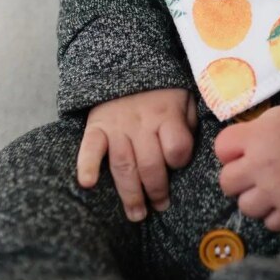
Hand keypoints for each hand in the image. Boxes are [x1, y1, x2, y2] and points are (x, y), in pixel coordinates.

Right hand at [76, 88, 197, 221]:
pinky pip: (90, 148)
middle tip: (160, 206)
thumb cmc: (160, 90)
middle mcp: (141, 122)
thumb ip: (189, 122)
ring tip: (137, 214)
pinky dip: (87, 165)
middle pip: (150, 164)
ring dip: (130, 194)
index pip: (177, 147)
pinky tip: (88, 183)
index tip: (178, 167)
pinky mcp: (96, 127)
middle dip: (157, 190)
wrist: (124, 65)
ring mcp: (117, 126)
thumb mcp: (184, 98)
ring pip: (124, 165)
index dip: (179, 161)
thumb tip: (192, 151)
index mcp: (166, 114)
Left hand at [214, 105, 279, 231]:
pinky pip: (270, 223)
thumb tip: (234, 148)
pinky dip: (274, 215)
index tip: (241, 151)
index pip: (220, 149)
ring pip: (245, 207)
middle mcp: (261, 165)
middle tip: (252, 174)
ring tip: (268, 190)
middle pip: (226, 182)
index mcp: (255, 137)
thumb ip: (252, 131)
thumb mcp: (276, 116)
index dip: (229, 150)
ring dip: (254, 199)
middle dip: (237, 178)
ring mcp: (276, 191)